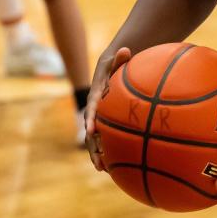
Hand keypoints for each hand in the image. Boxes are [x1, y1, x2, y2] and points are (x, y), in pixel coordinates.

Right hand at [85, 47, 131, 171]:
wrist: (110, 72)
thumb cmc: (116, 66)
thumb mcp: (117, 60)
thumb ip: (120, 58)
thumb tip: (126, 49)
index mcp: (97, 96)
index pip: (93, 109)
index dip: (91, 120)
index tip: (92, 131)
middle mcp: (94, 110)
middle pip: (91, 129)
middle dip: (93, 145)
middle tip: (98, 160)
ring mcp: (99, 118)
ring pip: (95, 138)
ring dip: (97, 152)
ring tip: (103, 168)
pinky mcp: (106, 123)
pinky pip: (105, 139)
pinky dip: (107, 150)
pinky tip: (114, 166)